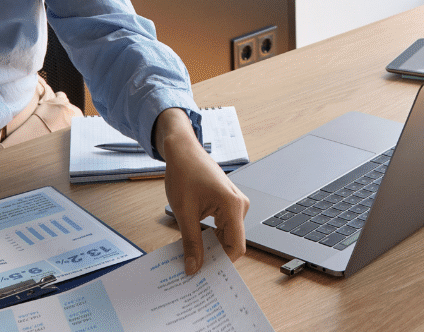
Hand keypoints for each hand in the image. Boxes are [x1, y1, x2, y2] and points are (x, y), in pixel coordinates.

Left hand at [156, 107, 249, 274]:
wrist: (182, 151)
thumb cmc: (184, 173)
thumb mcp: (184, 213)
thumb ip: (191, 243)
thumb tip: (194, 267)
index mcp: (233, 205)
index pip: (237, 247)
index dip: (222, 263)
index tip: (205, 272)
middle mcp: (240, 204)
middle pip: (233, 242)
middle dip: (215, 255)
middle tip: (195, 266)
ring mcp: (237, 203)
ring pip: (228, 235)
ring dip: (212, 245)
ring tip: (193, 251)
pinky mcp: (230, 202)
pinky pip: (225, 226)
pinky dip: (212, 235)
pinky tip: (198, 238)